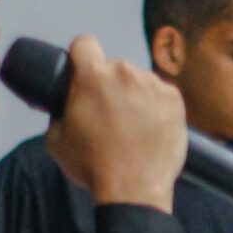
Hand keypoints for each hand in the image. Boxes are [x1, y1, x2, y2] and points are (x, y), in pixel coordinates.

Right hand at [43, 35, 186, 210]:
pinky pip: (161, 93)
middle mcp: (125, 73)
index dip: (81, 57)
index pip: (84, 43)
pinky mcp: (175, 99)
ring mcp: (153, 84)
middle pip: (114, 66)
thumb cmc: (93, 166)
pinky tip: (150, 128)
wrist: (133, 190)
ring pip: (139, 80)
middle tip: (109, 113)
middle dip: (109, 83)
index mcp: (93, 76)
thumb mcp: (56, 138)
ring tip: (132, 126)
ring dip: (134, 94)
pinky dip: (156, 106)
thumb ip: (58, 110)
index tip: (84, 71)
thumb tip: (63, 103)